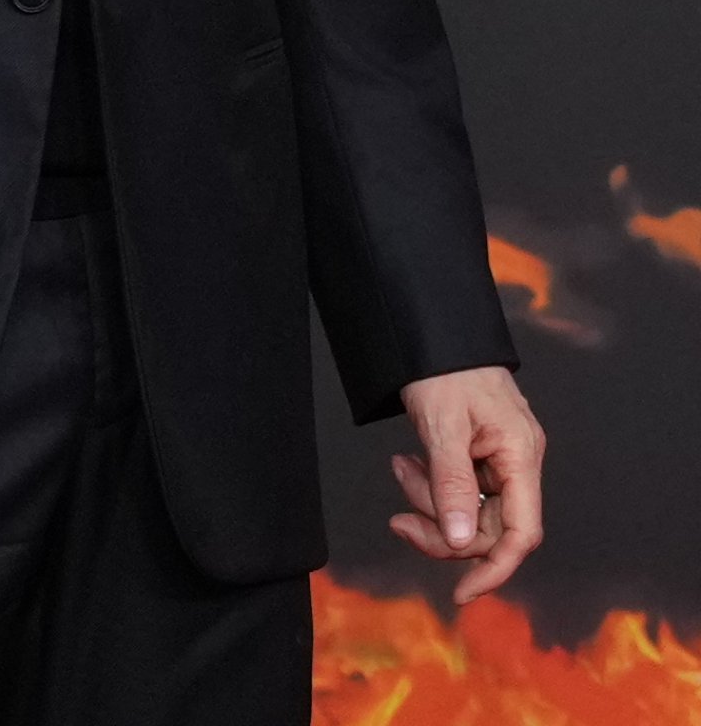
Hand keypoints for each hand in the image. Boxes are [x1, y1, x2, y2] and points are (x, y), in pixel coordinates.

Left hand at [390, 363, 544, 602]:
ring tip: (401, 467)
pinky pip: (458, 489)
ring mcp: (499, 459)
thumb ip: (452, 484)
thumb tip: (459, 542)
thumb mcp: (443, 425)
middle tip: (399, 518)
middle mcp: (517, 461)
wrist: (431, 329)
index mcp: (521, 455)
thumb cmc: (444, 366)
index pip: (521, 533)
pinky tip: (409, 462)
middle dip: (441, 526)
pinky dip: (431, 484)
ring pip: (467, 511)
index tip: (461, 592)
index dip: (494, 569)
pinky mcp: (478, 454)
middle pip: (487, 527)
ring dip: (429, 501)